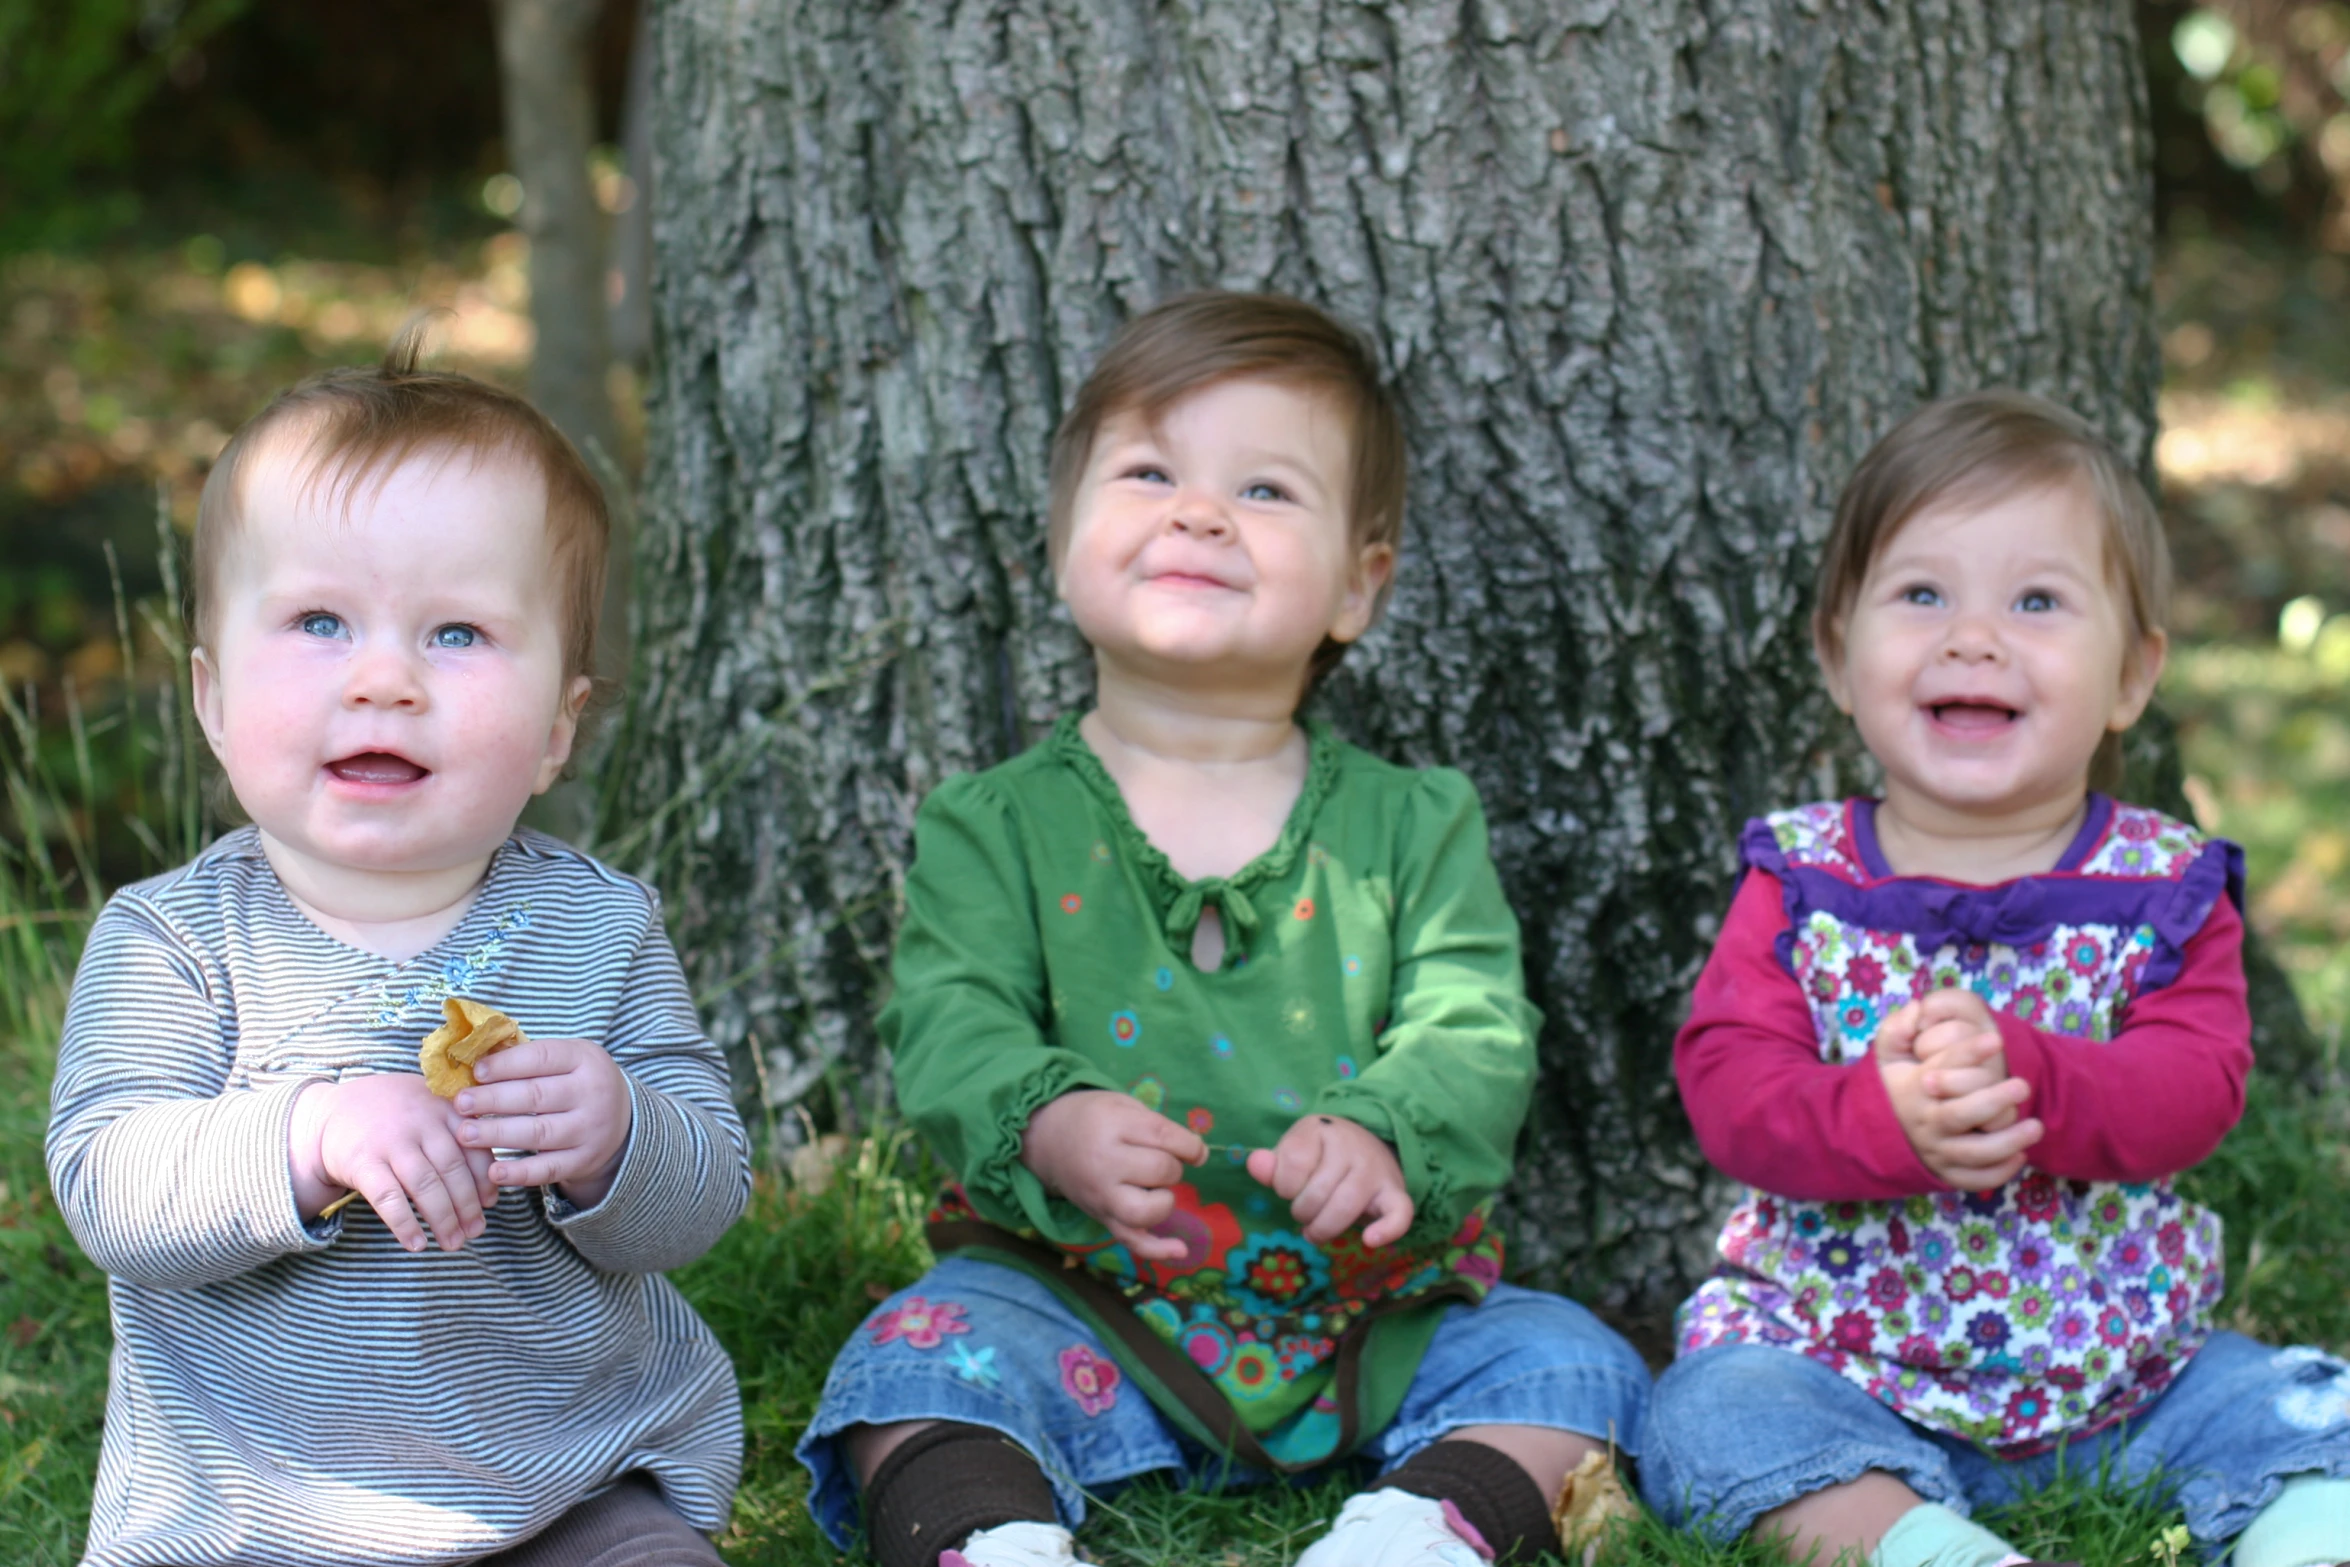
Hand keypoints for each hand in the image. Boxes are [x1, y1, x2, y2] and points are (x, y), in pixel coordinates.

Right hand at [291, 1075, 498, 1252]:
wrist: (331, 1110)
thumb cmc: (394, 1117)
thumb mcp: (428, 1110)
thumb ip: (459, 1138)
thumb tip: (489, 1193)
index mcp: (443, 1107)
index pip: (473, 1148)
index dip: (484, 1180)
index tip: (490, 1205)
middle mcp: (420, 1121)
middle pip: (452, 1169)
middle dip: (467, 1206)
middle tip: (476, 1232)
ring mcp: (390, 1141)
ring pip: (425, 1185)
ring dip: (443, 1219)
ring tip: (453, 1243)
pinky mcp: (362, 1161)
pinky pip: (388, 1198)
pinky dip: (405, 1224)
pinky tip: (417, 1244)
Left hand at [454, 1037, 633, 1207]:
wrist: (622, 1118)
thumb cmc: (576, 1081)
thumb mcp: (566, 1058)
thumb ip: (526, 1057)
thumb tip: (472, 1056)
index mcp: (585, 1059)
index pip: (542, 1058)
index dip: (506, 1065)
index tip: (476, 1072)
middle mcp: (593, 1093)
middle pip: (537, 1096)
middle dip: (493, 1100)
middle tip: (461, 1104)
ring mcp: (591, 1130)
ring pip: (539, 1133)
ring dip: (498, 1134)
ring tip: (465, 1134)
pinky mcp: (584, 1160)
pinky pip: (549, 1169)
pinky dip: (520, 1172)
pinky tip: (493, 1171)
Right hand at [1021, 1090, 1206, 1261]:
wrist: (1047, 1139)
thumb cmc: (1094, 1118)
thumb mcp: (1124, 1105)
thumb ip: (1161, 1126)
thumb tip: (1200, 1156)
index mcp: (1113, 1126)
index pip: (1165, 1137)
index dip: (1190, 1145)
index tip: (1194, 1149)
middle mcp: (1105, 1164)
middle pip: (1161, 1170)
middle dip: (1172, 1166)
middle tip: (1156, 1159)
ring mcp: (1101, 1196)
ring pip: (1146, 1210)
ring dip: (1164, 1199)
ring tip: (1155, 1188)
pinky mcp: (1101, 1217)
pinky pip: (1131, 1240)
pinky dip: (1157, 1250)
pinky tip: (1180, 1250)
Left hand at [1245, 1114, 1412, 1245]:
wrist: (1366, 1145)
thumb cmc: (1320, 1156)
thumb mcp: (1293, 1152)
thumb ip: (1270, 1164)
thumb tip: (1255, 1164)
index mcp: (1319, 1129)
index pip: (1292, 1165)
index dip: (1283, 1186)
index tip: (1290, 1187)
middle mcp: (1350, 1145)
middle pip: (1316, 1194)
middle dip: (1302, 1213)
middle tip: (1304, 1213)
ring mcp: (1374, 1169)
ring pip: (1344, 1208)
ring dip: (1324, 1228)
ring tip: (1316, 1231)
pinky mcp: (1396, 1191)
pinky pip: (1399, 1213)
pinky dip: (1386, 1230)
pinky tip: (1369, 1240)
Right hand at [1874, 997, 2041, 1190]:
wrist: (1876, 1132)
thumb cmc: (1895, 1085)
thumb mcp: (1887, 1055)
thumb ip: (1898, 1029)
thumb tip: (1916, 1008)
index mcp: (1913, 1090)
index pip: (1943, 1070)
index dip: (1969, 1052)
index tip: (1996, 1039)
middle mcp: (1926, 1123)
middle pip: (1961, 1115)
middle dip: (1994, 1100)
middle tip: (2023, 1084)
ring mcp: (1937, 1151)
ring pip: (1975, 1153)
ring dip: (2008, 1141)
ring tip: (2036, 1126)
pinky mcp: (1946, 1173)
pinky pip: (1975, 1179)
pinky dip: (1999, 1172)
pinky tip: (2020, 1155)